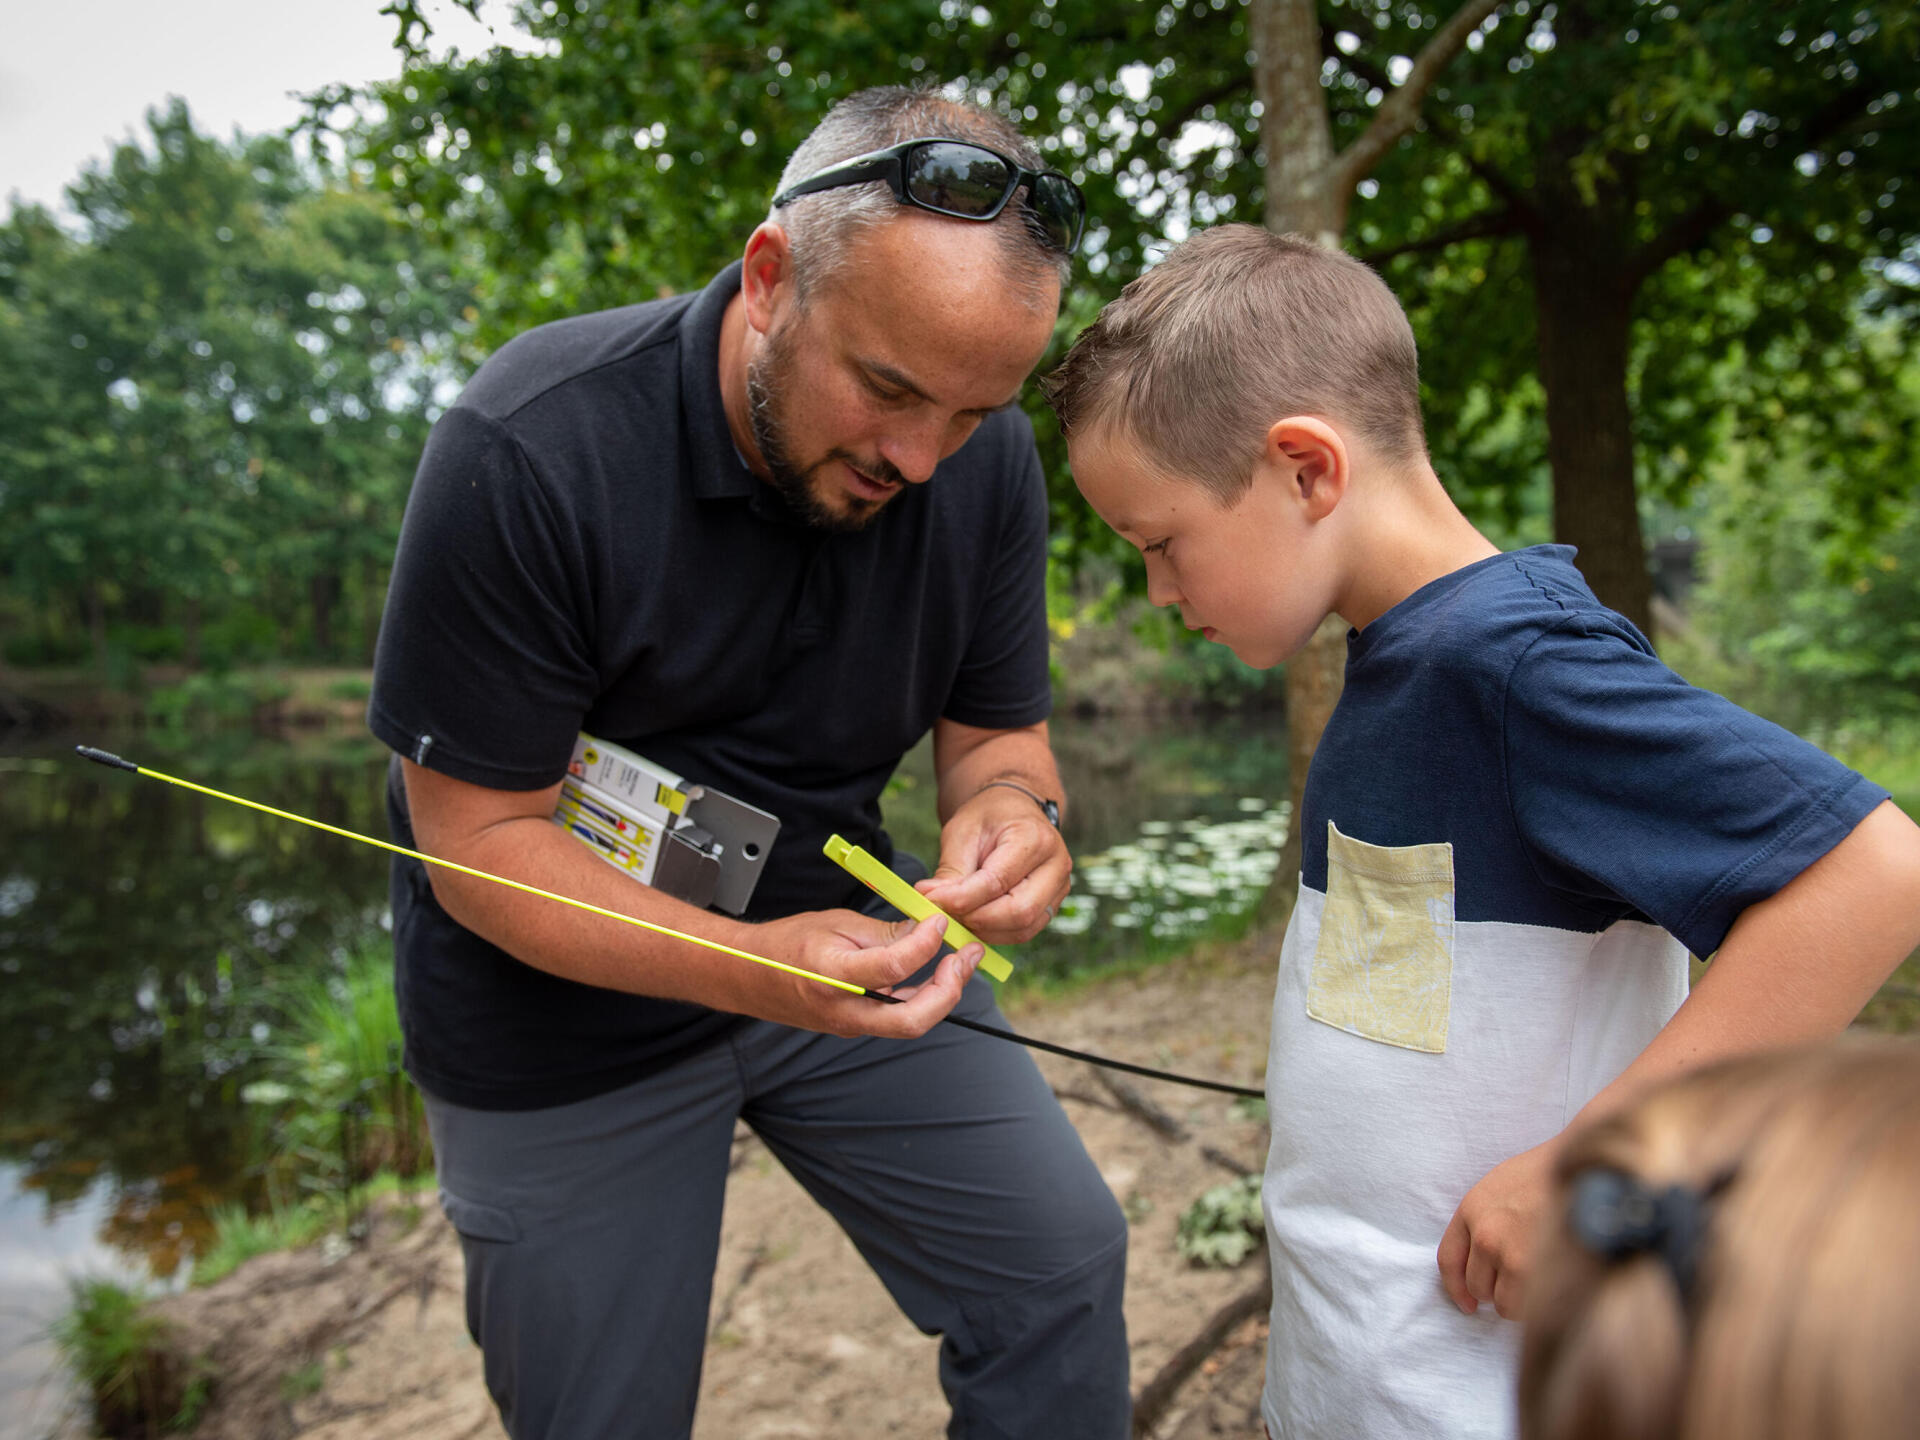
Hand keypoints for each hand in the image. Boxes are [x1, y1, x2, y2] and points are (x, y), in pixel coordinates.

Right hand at [746, 908, 980, 1037]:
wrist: (748, 976)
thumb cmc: (789, 943)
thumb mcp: (837, 923)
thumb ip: (885, 933)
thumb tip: (928, 929)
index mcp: (833, 976)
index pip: (893, 964)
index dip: (925, 942)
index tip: (940, 921)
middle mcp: (843, 1010)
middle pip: (911, 1020)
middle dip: (948, 991)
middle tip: (965, 957)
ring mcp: (850, 1025)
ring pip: (909, 1024)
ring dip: (941, 995)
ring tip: (959, 961)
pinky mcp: (855, 1027)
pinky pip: (896, 1019)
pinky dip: (921, 998)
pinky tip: (934, 973)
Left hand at [916, 786, 1071, 944]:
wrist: (1014, 812)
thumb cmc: (989, 817)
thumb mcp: (963, 832)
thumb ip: (950, 870)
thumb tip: (930, 901)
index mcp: (1035, 838)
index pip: (997, 881)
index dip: (961, 898)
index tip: (931, 901)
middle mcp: (1056, 865)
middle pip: (1019, 912)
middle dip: (976, 919)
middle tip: (944, 914)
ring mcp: (1059, 888)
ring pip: (1023, 928)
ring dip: (984, 930)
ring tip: (956, 916)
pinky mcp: (1052, 905)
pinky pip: (1024, 932)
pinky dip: (995, 933)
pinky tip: (973, 921)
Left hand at [1436, 1138, 1557, 1320]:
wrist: (1587, 1169)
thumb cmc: (1550, 1178)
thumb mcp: (1502, 1186)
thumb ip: (1485, 1221)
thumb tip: (1485, 1266)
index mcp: (1473, 1208)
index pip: (1449, 1259)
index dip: (1456, 1288)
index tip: (1468, 1303)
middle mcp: (1485, 1232)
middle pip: (1477, 1286)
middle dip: (1497, 1289)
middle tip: (1521, 1279)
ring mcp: (1509, 1253)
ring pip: (1502, 1303)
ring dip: (1519, 1300)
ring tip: (1542, 1276)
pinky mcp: (1535, 1272)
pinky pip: (1526, 1310)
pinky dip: (1538, 1307)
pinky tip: (1553, 1284)